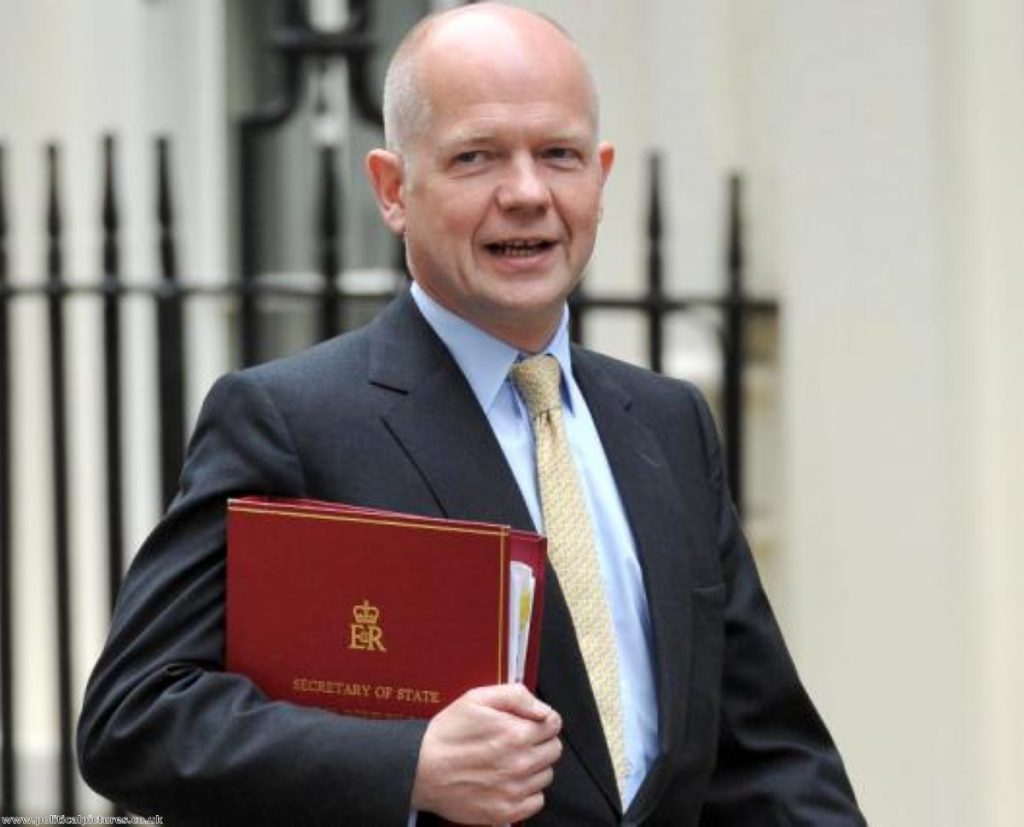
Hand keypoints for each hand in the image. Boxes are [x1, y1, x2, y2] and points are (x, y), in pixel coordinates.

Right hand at [411, 683, 562, 823]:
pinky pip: (537, 801)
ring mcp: (513, 791)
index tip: (529, 722)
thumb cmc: (447, 732)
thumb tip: (542, 708)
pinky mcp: (505, 812)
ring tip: (509, 761)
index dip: (541, 719)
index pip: (554, 725)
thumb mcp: (477, 698)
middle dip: (540, 741)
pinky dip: (528, 791)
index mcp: (516, 733)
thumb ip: (515, 696)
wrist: (419, 769)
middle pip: (554, 750)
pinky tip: (509, 781)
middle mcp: (520, 764)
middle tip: (518, 740)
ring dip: (534, 766)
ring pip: (546, 775)